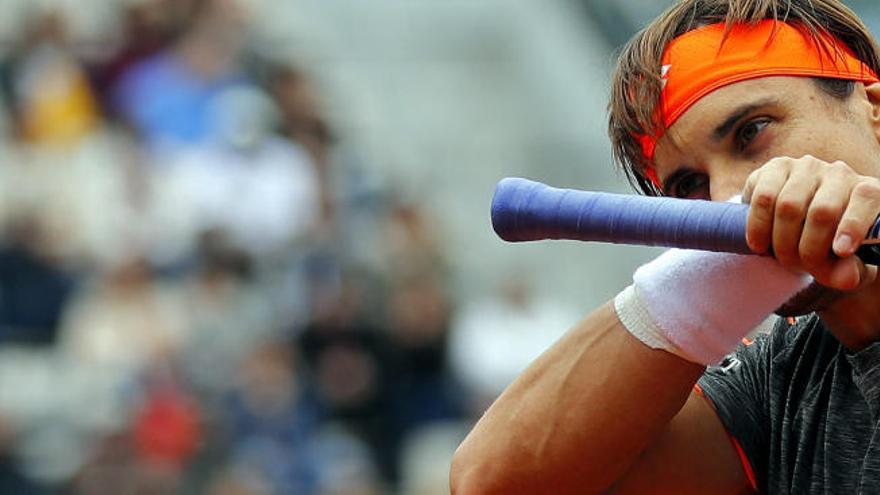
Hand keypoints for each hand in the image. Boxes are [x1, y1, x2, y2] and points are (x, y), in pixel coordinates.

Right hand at [742, 155, 879, 289]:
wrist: (799, 225)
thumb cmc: (829, 245)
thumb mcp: (846, 264)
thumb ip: (850, 272)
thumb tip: (845, 278)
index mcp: (869, 192)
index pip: (866, 199)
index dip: (853, 225)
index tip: (841, 251)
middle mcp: (841, 173)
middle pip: (822, 211)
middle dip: (806, 249)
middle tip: (797, 268)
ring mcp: (807, 167)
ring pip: (789, 204)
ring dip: (779, 241)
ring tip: (778, 257)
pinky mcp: (777, 167)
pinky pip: (763, 196)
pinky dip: (757, 226)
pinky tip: (758, 243)